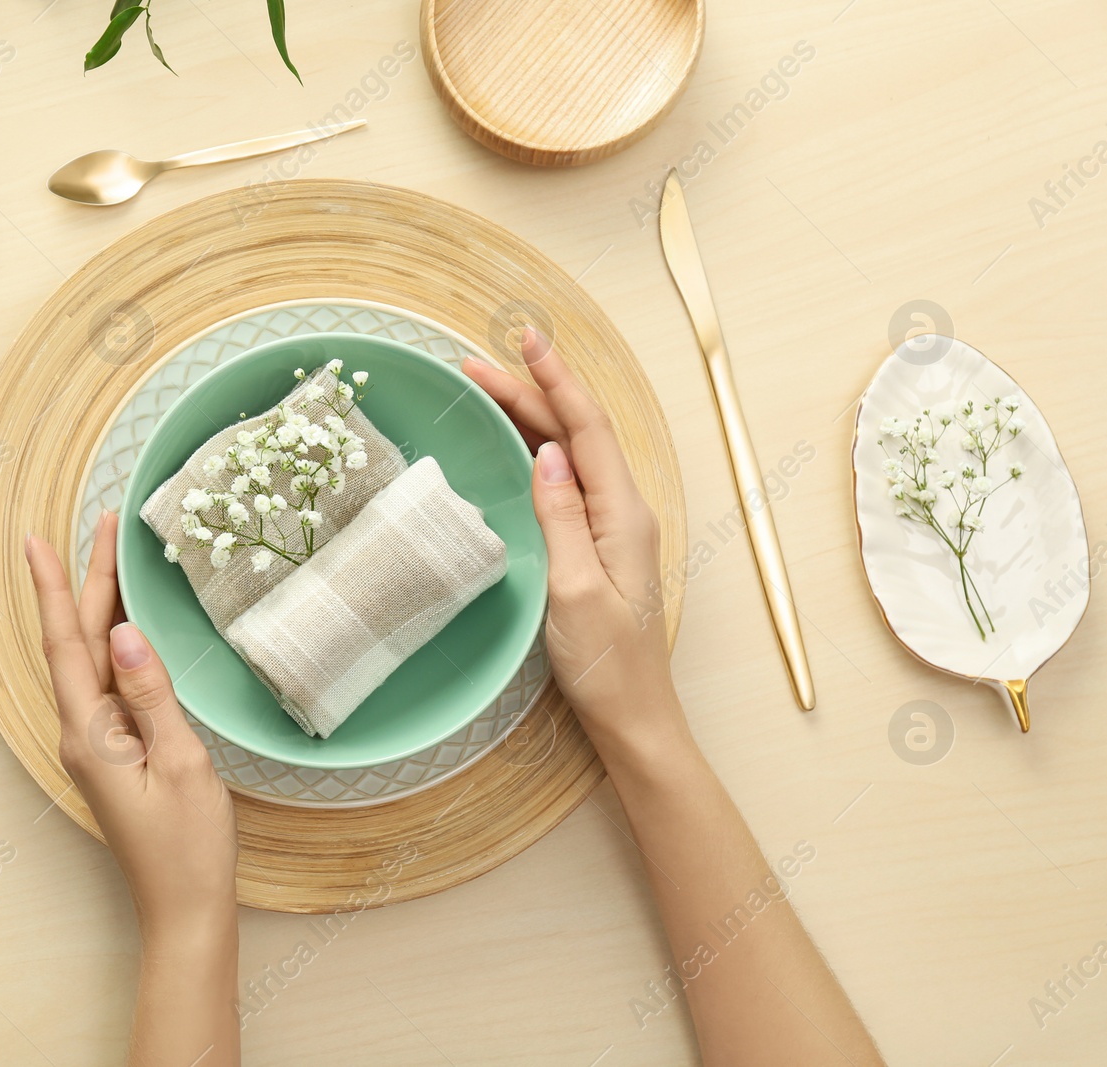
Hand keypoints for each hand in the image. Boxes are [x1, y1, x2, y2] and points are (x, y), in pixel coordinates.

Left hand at [24, 513, 238, 945]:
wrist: (185, 910)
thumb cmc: (188, 847)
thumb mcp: (180, 763)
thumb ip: (151, 694)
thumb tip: (126, 631)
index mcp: (89, 733)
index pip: (66, 643)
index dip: (55, 587)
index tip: (39, 539)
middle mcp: (82, 734)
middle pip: (80, 642)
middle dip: (89, 581)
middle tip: (104, 525)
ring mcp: (97, 744)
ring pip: (93, 660)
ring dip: (100, 607)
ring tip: (113, 558)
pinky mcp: (115, 753)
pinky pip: (109, 683)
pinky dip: (116, 643)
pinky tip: (129, 626)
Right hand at [464, 328, 684, 759]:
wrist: (632, 715)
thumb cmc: (606, 663)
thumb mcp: (575, 590)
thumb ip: (563, 518)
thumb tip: (545, 453)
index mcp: (623, 514)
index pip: (587, 428)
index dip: (556, 379)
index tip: (526, 339)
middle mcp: (623, 511)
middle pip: (575, 433)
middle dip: (530, 390)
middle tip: (474, 364)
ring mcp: (612, 527)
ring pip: (570, 452)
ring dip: (532, 415)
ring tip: (486, 388)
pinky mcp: (598, 544)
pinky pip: (567, 480)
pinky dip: (537, 449)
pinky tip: (517, 444)